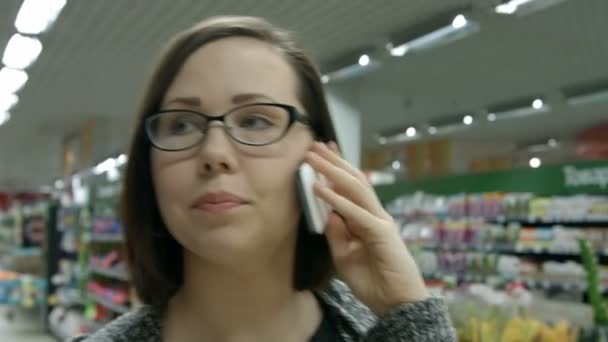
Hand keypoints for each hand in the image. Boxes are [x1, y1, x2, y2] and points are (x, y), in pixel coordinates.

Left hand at [305, 141, 428, 314]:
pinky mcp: (381, 233)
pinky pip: (356, 212)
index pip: (351, 188)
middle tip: (315, 145)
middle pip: (353, 181)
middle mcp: (375, 215)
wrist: (397, 304)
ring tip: (315, 158)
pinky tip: (321, 189)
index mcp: (367, 220)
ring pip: (356, 189)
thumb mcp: (345, 257)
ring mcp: (380, 222)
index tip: (321, 153)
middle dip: (333, 163)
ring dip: (333, 172)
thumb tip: (327, 214)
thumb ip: (337, 235)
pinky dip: (337, 200)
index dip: (337, 169)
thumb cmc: (374, 282)